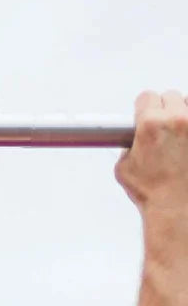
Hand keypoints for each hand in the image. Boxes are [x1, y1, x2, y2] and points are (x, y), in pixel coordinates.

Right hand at [115, 90, 187, 210]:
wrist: (179, 208)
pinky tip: (187, 143)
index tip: (146, 115)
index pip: (146, 97)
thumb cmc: (154, 193)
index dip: (144, 107)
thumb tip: (133, 141)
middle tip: (166, 129)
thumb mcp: (124, 169)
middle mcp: (177, 120)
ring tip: (182, 135)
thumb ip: (128, 147)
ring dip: (185, 115)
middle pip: (171, 97)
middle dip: (166, 110)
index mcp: (150, 125)